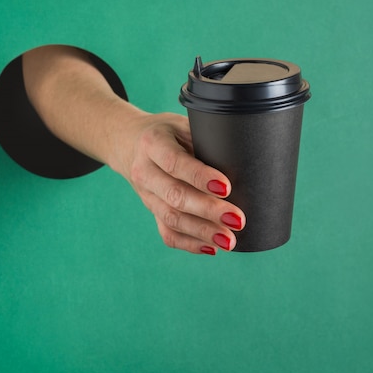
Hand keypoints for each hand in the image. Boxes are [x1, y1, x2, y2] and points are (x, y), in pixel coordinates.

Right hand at [113, 112, 245, 254]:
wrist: (128, 143)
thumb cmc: (167, 132)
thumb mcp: (182, 124)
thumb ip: (205, 138)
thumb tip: (244, 156)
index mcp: (153, 143)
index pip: (175, 163)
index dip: (200, 176)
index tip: (226, 187)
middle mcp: (144, 171)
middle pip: (175, 196)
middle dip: (208, 210)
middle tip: (237, 220)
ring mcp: (146, 195)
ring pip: (171, 219)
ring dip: (202, 232)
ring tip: (229, 241)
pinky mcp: (151, 211)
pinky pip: (167, 233)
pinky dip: (189, 244)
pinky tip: (212, 248)